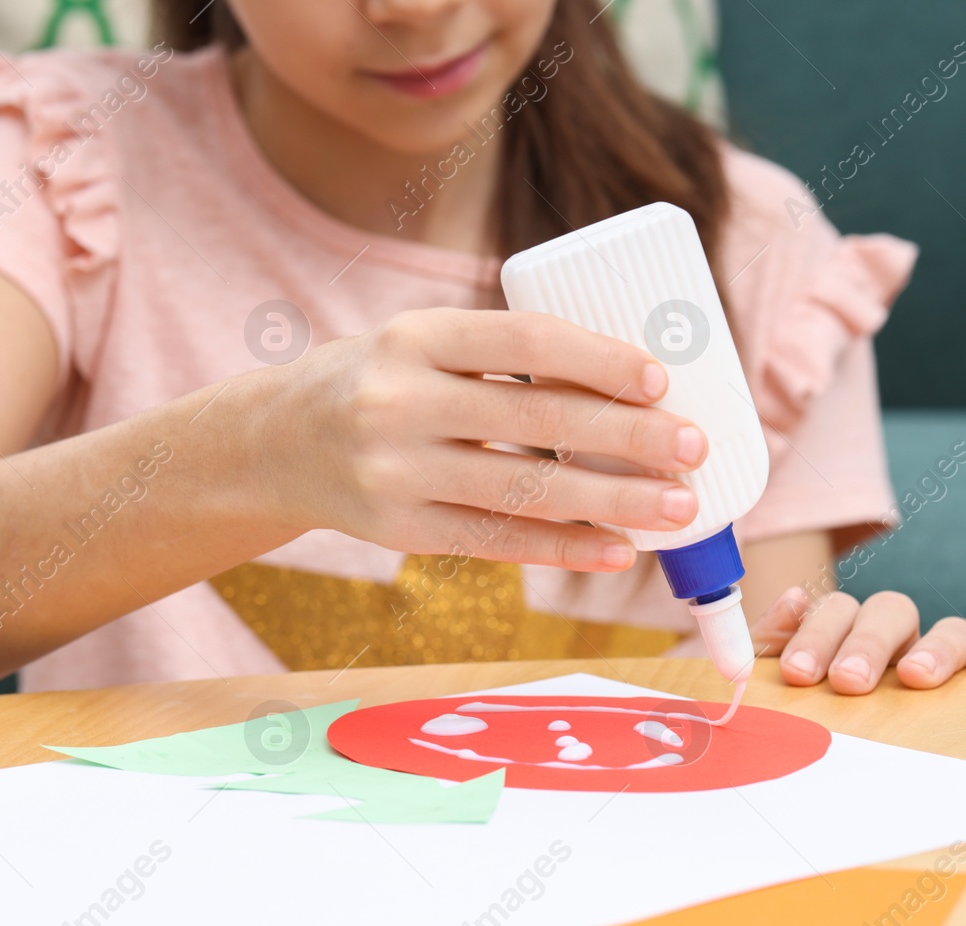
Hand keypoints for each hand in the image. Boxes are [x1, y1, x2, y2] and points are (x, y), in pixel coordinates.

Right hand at [265, 308, 707, 570]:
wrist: (272, 444)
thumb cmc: (378, 382)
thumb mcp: (421, 344)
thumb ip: (502, 359)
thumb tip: (626, 390)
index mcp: (415, 335)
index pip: (523, 340)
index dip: (597, 359)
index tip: (659, 380)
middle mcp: (399, 401)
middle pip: (535, 419)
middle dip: (626, 436)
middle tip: (692, 448)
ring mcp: (395, 472)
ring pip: (524, 491)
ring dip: (612, 502)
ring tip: (677, 506)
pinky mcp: (399, 530)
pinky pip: (496, 542)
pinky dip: (563, 548)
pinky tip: (616, 550)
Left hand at [752, 587, 965, 693]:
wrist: (812, 757)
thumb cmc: (795, 714)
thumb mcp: (770, 679)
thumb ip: (771, 641)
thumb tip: (795, 600)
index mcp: (842, 632)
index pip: (835, 611)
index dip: (817, 635)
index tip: (799, 673)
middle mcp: (893, 639)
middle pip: (891, 611)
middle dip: (869, 643)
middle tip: (850, 680)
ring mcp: (936, 658)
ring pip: (951, 629)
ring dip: (936, 648)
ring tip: (915, 678)